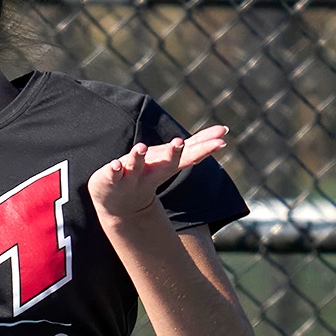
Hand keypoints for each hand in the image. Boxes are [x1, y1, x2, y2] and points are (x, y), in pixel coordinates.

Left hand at [88, 124, 230, 222]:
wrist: (118, 204)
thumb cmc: (148, 173)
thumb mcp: (173, 159)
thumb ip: (197, 145)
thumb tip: (224, 130)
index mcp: (167, 166)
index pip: (188, 157)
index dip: (203, 149)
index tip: (220, 141)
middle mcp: (152, 172)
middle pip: (165, 164)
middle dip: (173, 154)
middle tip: (179, 142)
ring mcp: (131, 177)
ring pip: (136, 167)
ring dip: (139, 158)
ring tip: (141, 147)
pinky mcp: (111, 179)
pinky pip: (113, 175)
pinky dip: (114, 170)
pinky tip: (115, 164)